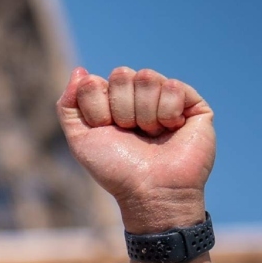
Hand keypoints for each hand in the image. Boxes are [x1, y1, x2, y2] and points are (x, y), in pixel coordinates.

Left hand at [57, 66, 215, 231]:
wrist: (149, 190)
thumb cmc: (116, 169)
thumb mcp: (80, 139)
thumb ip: (69, 105)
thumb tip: (80, 72)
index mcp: (111, 103)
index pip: (93, 83)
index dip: (97, 109)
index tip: (105, 131)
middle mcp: (138, 97)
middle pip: (121, 74)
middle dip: (121, 109)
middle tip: (130, 133)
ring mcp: (165, 98)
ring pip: (147, 76)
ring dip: (144, 113)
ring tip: (151, 134)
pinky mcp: (192, 104)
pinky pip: (173, 86)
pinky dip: (167, 113)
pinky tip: (172, 129)